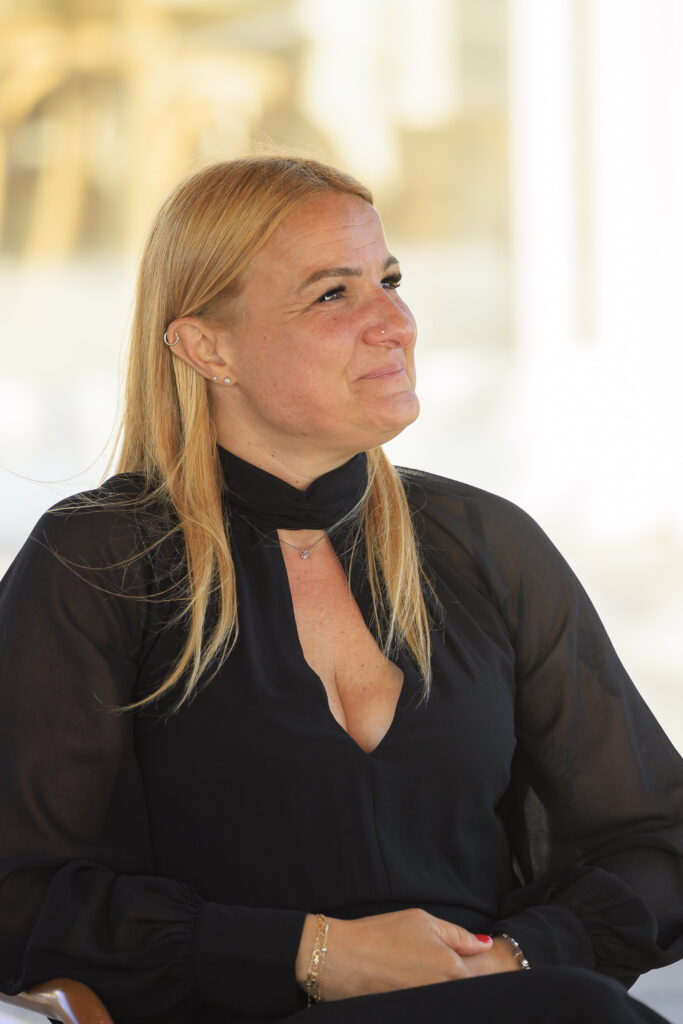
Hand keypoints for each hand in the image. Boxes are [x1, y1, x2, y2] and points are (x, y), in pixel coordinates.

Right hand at [295, 909, 518, 1000]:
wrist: (339, 959)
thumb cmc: (379, 934)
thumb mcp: (421, 921)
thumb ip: (458, 934)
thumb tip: (484, 943)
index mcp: (451, 969)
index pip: (485, 979)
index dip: (488, 974)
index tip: (487, 968)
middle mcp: (444, 994)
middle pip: (470, 995)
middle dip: (471, 986)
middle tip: (446, 970)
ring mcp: (428, 1009)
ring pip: (454, 1003)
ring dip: (452, 995)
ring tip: (425, 974)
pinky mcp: (412, 1016)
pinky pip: (435, 1010)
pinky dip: (435, 1002)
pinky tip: (416, 986)